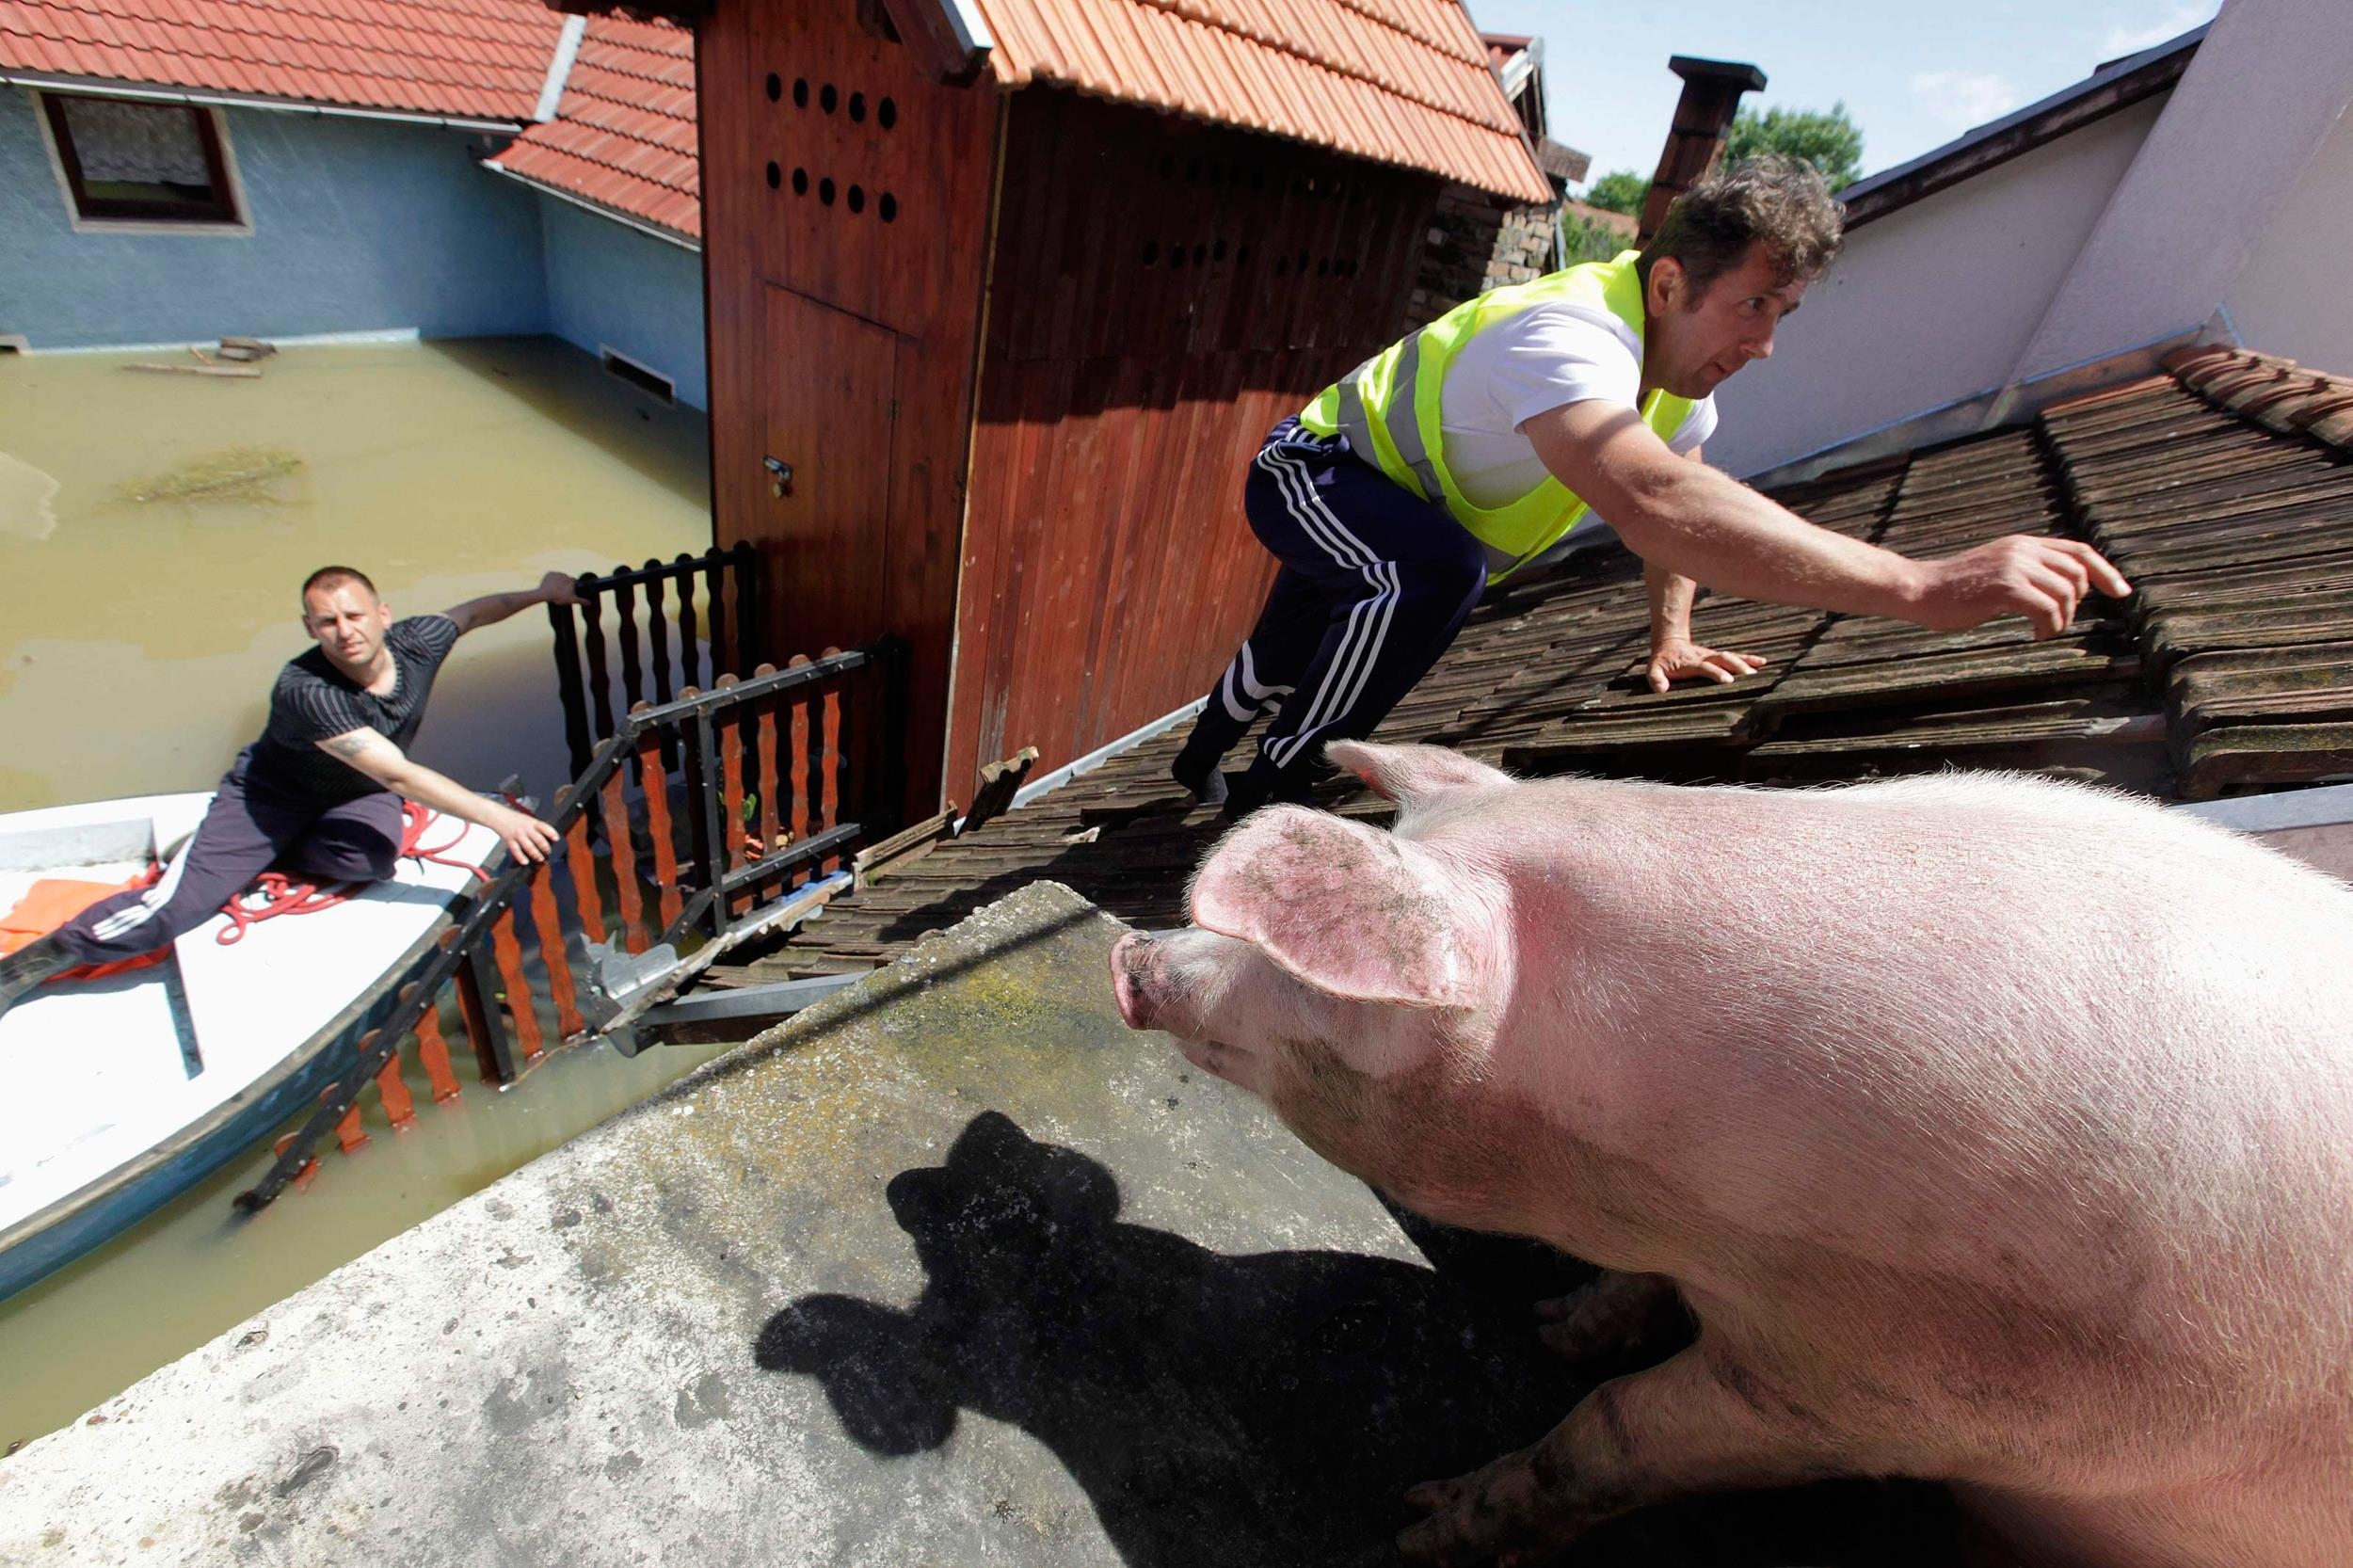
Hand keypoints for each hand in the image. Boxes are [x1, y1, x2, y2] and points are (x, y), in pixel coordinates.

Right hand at [489, 803, 560, 864]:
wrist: (498, 816)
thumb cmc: (516, 819)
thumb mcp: (529, 820)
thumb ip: (537, 828)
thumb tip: (549, 840)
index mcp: (533, 822)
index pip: (544, 827)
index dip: (551, 833)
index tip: (556, 839)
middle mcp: (526, 828)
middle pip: (539, 839)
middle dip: (545, 848)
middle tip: (548, 853)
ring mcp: (518, 835)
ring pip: (529, 847)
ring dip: (536, 854)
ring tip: (540, 859)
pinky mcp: (509, 841)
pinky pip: (516, 850)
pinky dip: (521, 857)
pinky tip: (525, 862)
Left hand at [537, 571, 581, 607]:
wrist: (544, 594)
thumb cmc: (558, 597)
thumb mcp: (571, 600)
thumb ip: (581, 601)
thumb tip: (590, 603)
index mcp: (571, 580)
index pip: (574, 582)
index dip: (571, 588)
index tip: (568, 592)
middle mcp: (565, 575)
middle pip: (566, 579)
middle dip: (564, 584)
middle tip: (560, 592)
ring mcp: (557, 573)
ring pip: (559, 577)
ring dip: (558, 581)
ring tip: (555, 589)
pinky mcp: (549, 573)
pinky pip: (552, 575)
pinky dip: (551, 579)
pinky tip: (550, 585)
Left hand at [1646, 638, 1766, 692]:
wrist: (1669, 643)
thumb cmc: (1662, 661)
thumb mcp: (1653, 669)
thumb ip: (1656, 679)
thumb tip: (1661, 690)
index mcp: (1691, 663)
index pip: (1706, 668)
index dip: (1717, 673)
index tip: (1728, 680)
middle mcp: (1705, 658)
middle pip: (1724, 660)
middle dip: (1737, 667)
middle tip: (1750, 677)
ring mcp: (1713, 656)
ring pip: (1731, 657)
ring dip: (1745, 663)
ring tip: (1759, 671)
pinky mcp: (1718, 657)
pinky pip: (1735, 657)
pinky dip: (1749, 658)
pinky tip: (1762, 662)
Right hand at [1906, 536, 2130, 637]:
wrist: (1920, 589)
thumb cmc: (1954, 589)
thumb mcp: (1997, 569)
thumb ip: (2027, 570)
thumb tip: (2062, 589)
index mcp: (2023, 544)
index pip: (2079, 551)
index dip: (2106, 571)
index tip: (2122, 592)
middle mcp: (2023, 550)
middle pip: (2078, 574)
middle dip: (2077, 603)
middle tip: (2056, 621)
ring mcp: (2014, 567)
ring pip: (2065, 594)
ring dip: (2062, 620)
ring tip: (2043, 630)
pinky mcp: (2005, 587)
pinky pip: (2047, 609)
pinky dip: (2049, 626)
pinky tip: (2036, 635)